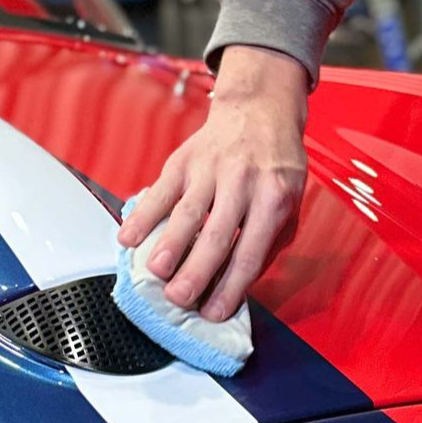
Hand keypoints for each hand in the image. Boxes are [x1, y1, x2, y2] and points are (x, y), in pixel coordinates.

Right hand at [118, 45, 309, 319]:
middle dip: (196, 271)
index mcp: (274, 198)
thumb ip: (270, 241)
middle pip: (217, 234)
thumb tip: (238, 283)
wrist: (259, 109)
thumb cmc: (276, 164)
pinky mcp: (184, 160)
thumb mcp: (291, 202)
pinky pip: (161, 190)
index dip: (231, 286)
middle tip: (180, 299)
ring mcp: (210, 169)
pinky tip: (129, 238)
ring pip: (187, 212)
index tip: (214, 312)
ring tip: (155, 272)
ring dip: (169, 244)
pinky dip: (143, 214)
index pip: (250, 252)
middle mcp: (242, 182)